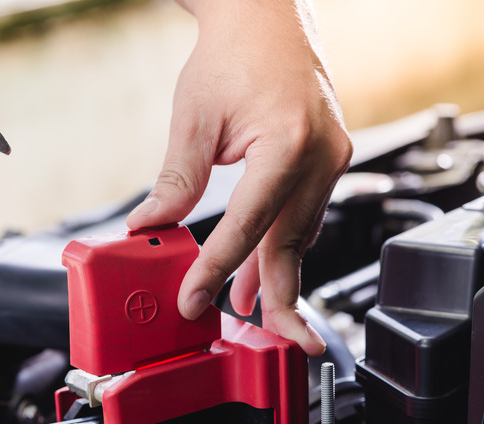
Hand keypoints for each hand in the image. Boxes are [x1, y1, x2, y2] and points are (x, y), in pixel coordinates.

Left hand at [126, 0, 351, 356]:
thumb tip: (151, 224)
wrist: (265, 15)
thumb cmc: (232, 54)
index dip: (216, 269)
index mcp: (287, 145)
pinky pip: (305, 210)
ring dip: (274, 269)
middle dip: (271, 293)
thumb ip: (177, 179)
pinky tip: (264, 261)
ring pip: (301, 231)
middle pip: (288, 242)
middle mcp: (321, 155)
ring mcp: (333, 156)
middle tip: (262, 332)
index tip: (193, 298)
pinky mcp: (329, 155)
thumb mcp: (194, 118)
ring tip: (251, 303)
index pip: (246, 227)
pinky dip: (282, 239)